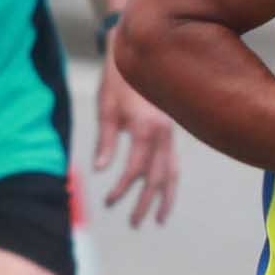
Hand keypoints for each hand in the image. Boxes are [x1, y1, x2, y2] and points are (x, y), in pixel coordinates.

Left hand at [92, 61, 181, 227]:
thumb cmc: (117, 79)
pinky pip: (174, 161)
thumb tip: (100, 170)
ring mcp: (171, 132)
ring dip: (165, 198)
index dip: (121, 189)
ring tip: (158, 220)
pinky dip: (170, 180)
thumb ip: (105, 141)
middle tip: (135, 224)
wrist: (141, 51)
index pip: (134, 170)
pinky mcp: (172, 131)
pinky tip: (165, 192)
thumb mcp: (105, 108)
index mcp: (145, 128)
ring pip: (172, 172)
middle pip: (157, 178)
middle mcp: (163, 133)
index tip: (109, 202)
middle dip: (145, 203)